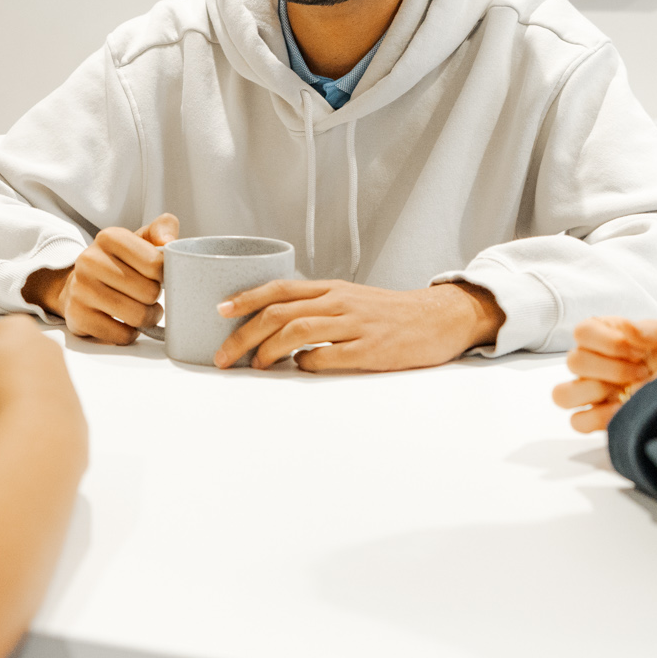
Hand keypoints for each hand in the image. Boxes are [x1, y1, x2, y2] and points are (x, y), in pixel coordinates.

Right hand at [24, 213, 178, 345]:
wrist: (79, 285)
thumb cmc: (118, 263)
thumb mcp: (140, 239)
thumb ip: (162, 228)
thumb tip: (168, 241)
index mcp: (109, 237)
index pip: (156, 263)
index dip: (165, 275)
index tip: (159, 276)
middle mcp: (90, 260)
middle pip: (149, 292)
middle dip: (156, 298)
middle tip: (149, 296)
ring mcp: (81, 289)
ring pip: (137, 315)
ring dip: (148, 318)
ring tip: (144, 311)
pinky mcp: (77, 316)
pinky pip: (122, 335)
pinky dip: (130, 333)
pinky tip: (126, 323)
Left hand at [213, 279, 504, 371]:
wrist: (438, 319)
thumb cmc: (389, 313)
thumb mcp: (349, 299)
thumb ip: (315, 308)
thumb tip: (274, 328)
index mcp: (331, 289)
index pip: (278, 289)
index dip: (245, 298)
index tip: (219, 311)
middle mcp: (338, 302)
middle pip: (279, 314)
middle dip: (244, 335)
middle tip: (224, 357)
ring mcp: (354, 325)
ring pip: (297, 331)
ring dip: (268, 351)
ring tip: (255, 366)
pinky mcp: (370, 349)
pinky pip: (327, 356)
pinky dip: (306, 364)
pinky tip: (301, 368)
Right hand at [553, 315, 656, 432]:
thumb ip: (656, 329)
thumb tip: (630, 331)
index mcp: (606, 334)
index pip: (582, 332)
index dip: (608, 342)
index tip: (639, 351)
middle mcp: (593, 361)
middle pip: (574, 362)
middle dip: (611, 368)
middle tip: (642, 371)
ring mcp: (593, 390)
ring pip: (563, 394)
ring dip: (594, 392)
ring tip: (627, 392)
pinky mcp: (599, 417)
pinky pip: (578, 421)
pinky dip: (598, 417)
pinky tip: (625, 410)